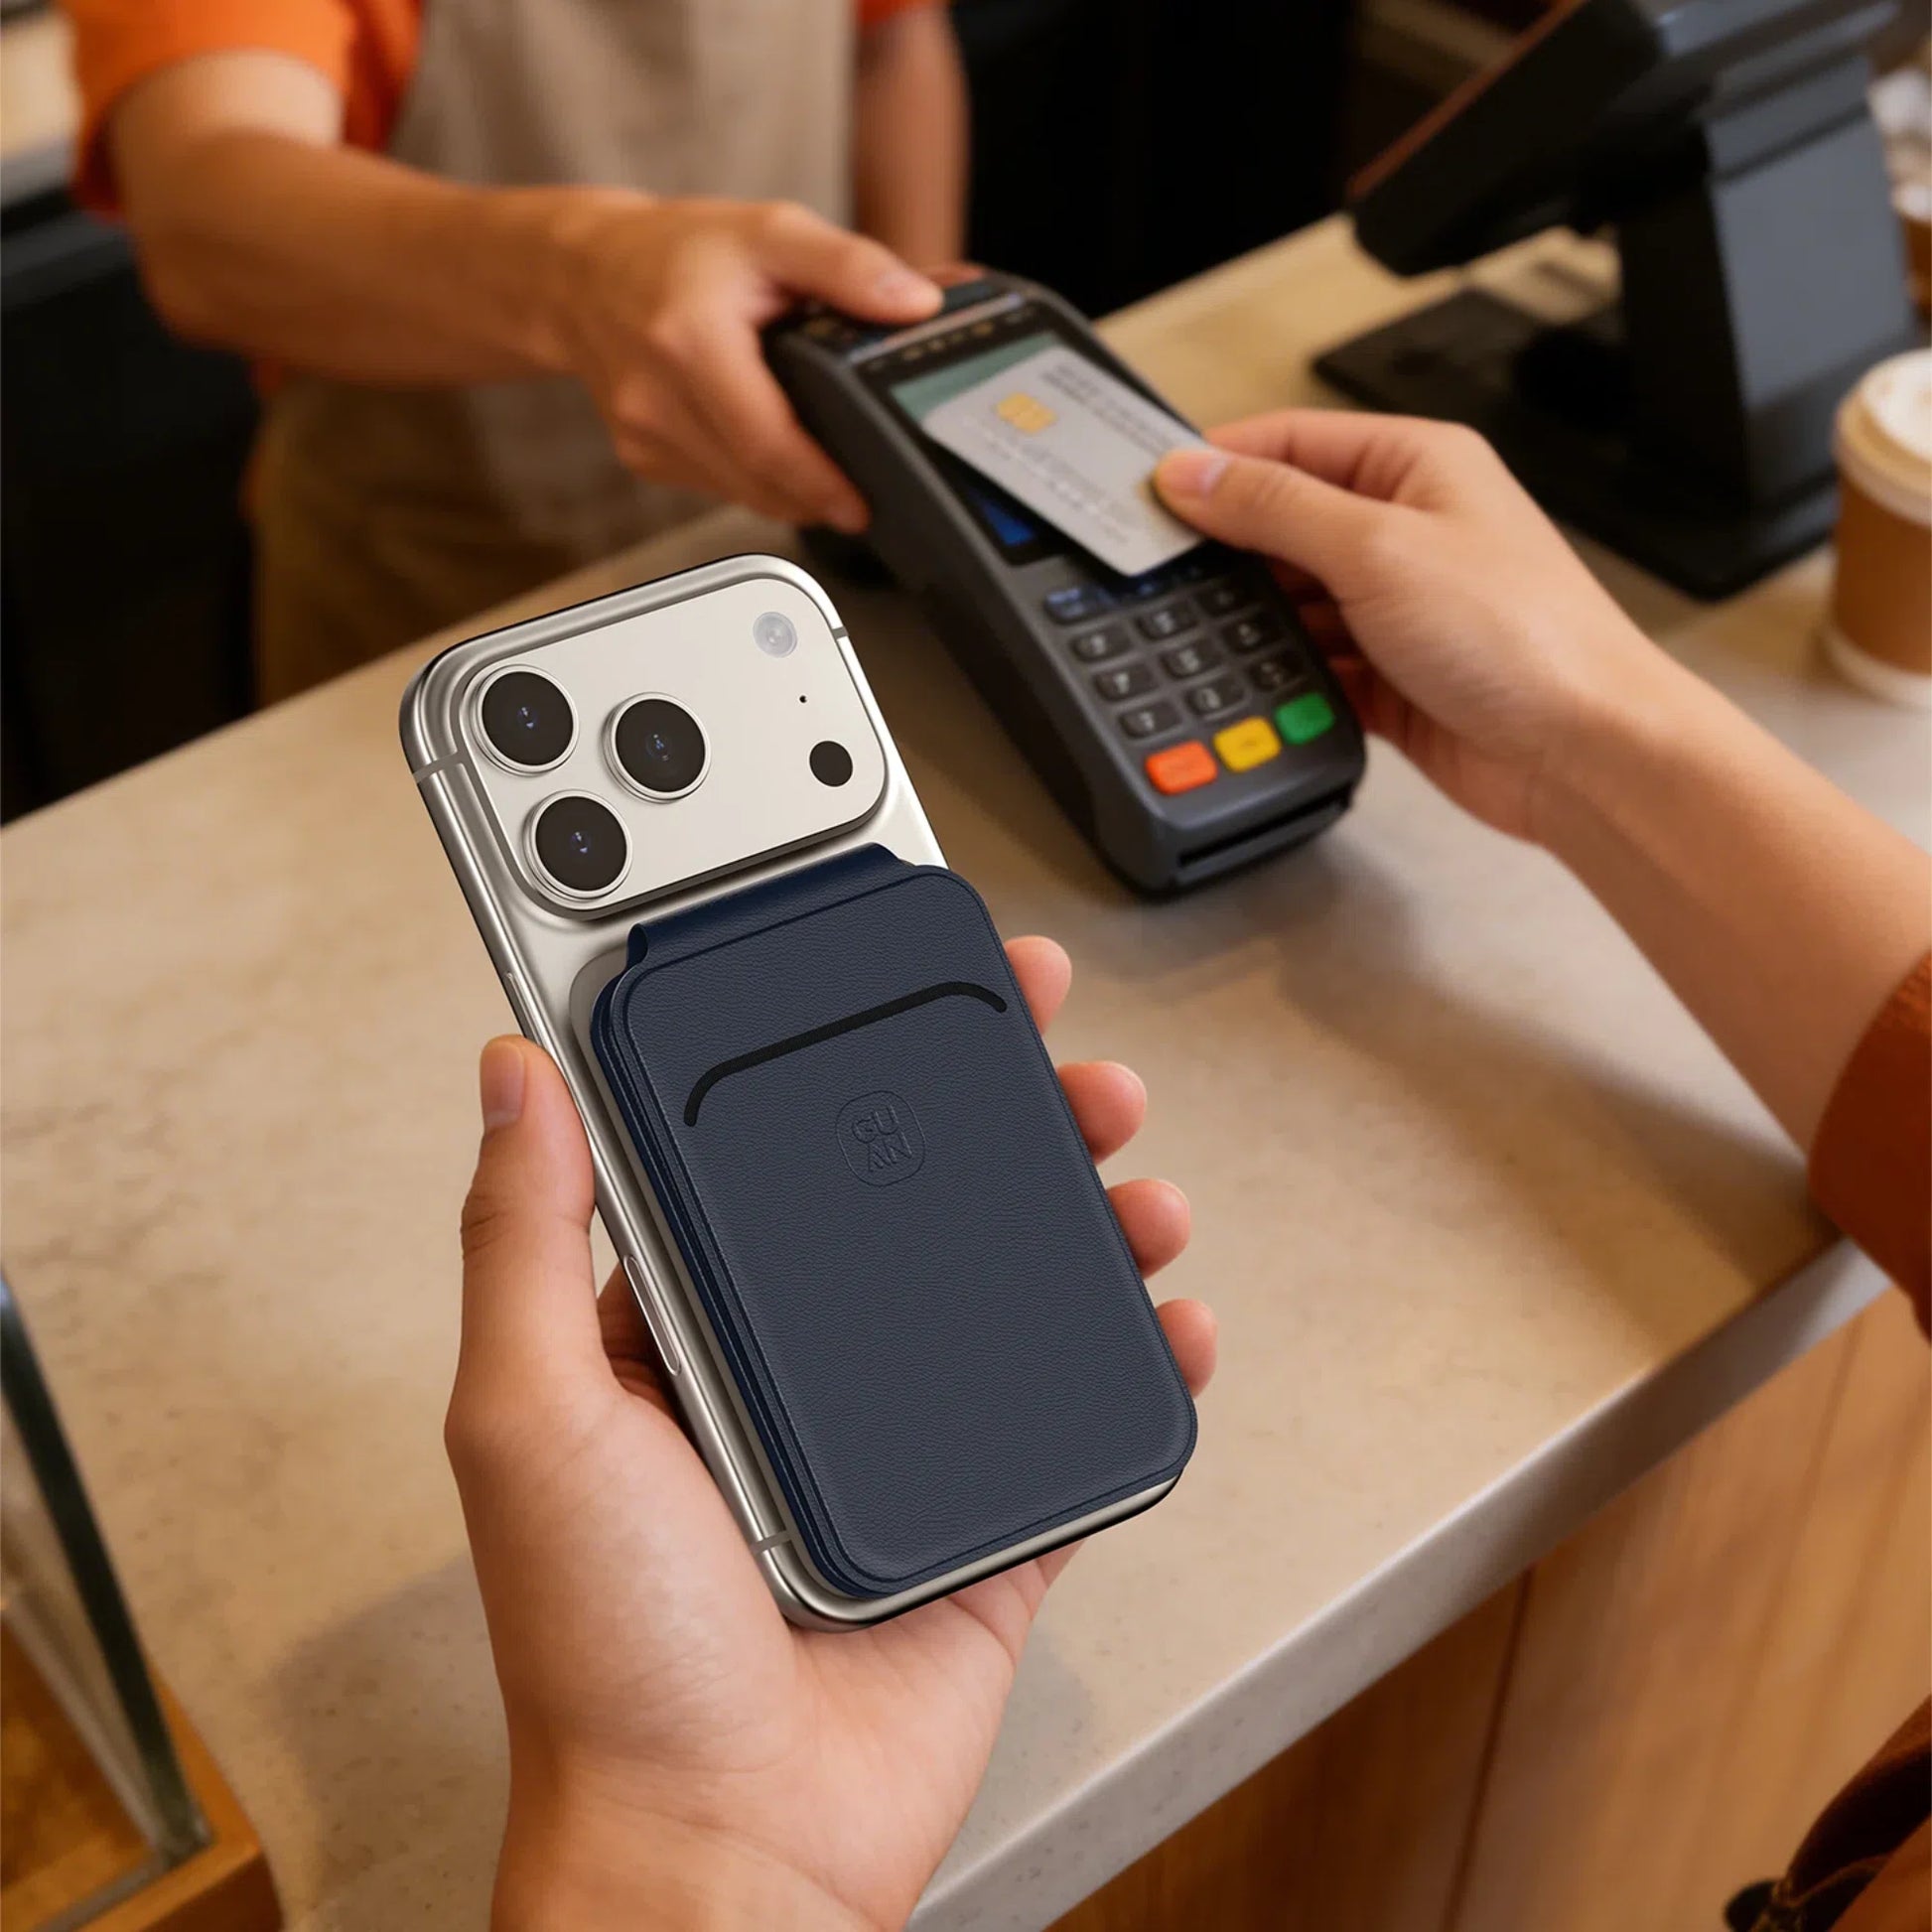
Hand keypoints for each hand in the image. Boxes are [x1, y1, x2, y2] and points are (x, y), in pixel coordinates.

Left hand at [448, 938, 1214, 1929]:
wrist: (727, 1851)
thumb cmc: (606, 1659)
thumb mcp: (531, 1420)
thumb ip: (522, 1242)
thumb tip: (508, 1074)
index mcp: (687, 1329)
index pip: (772, 1150)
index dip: (838, 1052)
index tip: (897, 974)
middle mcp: (796, 1369)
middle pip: (914, 1199)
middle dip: (998, 1111)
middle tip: (1057, 1050)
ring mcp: (899, 1442)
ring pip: (1012, 1286)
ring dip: (1086, 1210)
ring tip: (1129, 1165)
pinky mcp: (986, 1519)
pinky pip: (1078, 1415)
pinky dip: (1140, 1358)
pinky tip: (1171, 1310)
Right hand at [548, 194, 942, 532]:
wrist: (583, 273)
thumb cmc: (678, 251)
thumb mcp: (771, 232)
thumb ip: (846, 265)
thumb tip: (915, 303)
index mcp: (689, 341)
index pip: (766, 442)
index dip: (819, 484)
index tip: (860, 504)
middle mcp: (656, 396)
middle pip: (754, 481)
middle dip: (814, 496)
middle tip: (862, 496)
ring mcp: (643, 433)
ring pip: (737, 492)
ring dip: (787, 491)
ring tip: (824, 468)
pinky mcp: (640, 455)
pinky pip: (714, 484)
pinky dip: (751, 476)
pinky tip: (767, 445)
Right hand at [1155, 412, 1663, 841]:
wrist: (1582, 752)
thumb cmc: (1522, 636)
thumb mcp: (1377, 549)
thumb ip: (1275, 508)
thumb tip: (1194, 474)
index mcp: (1418, 465)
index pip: (1291, 442)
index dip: (1219, 463)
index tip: (1152, 493)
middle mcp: (1409, 530)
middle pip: (1285, 523)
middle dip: (1229, 552)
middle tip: (1162, 575)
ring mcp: (1400, 607)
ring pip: (1295, 602)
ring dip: (1258, 624)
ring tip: (1208, 638)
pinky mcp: (1393, 677)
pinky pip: (1315, 666)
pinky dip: (1287, 679)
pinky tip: (1261, 688)